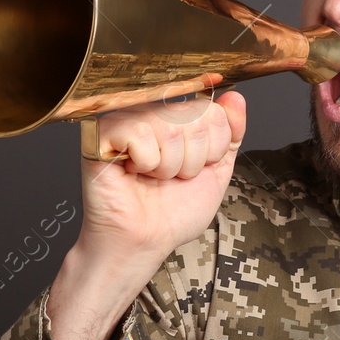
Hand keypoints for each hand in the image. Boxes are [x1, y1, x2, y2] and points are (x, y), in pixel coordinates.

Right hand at [78, 89, 246, 262]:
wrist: (144, 242)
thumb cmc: (172, 213)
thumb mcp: (216, 173)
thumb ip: (230, 135)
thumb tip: (236, 98)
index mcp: (179, 118)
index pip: (215, 112)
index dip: (213, 150)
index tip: (195, 169)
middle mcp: (153, 112)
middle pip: (196, 117)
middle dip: (192, 161)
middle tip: (171, 177)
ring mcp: (128, 119)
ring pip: (171, 128)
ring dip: (168, 166)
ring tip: (152, 176)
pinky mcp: (103, 133)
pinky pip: (140, 134)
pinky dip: (144, 164)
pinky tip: (133, 172)